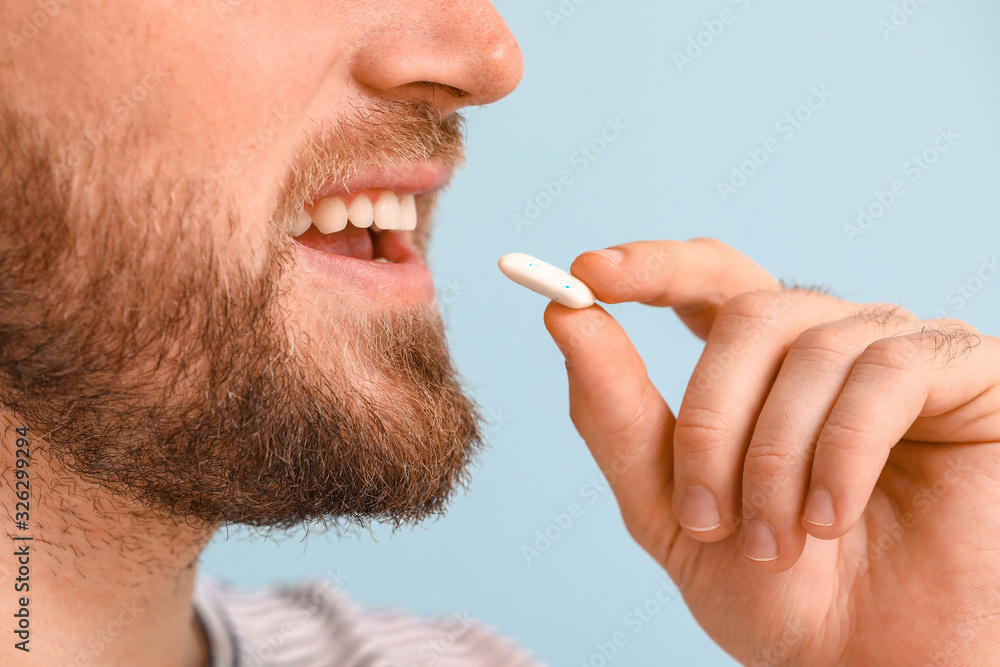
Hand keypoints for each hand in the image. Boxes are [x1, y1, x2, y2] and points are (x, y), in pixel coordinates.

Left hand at [543, 239, 999, 665]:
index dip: (653, 266)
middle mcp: (829, 342)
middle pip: (746, 315)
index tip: (588, 271)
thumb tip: (564, 315)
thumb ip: (614, 413)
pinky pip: (884, 373)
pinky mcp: (963, 372)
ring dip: (773, 458)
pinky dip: (842, 453)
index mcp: (761, 366)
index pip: (708, 279)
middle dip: (711, 419)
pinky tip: (832, 519)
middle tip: (706, 516)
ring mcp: (897, 351)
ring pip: (808, 347)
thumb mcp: (670, 507)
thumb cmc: (777, 593)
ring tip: (777, 542)